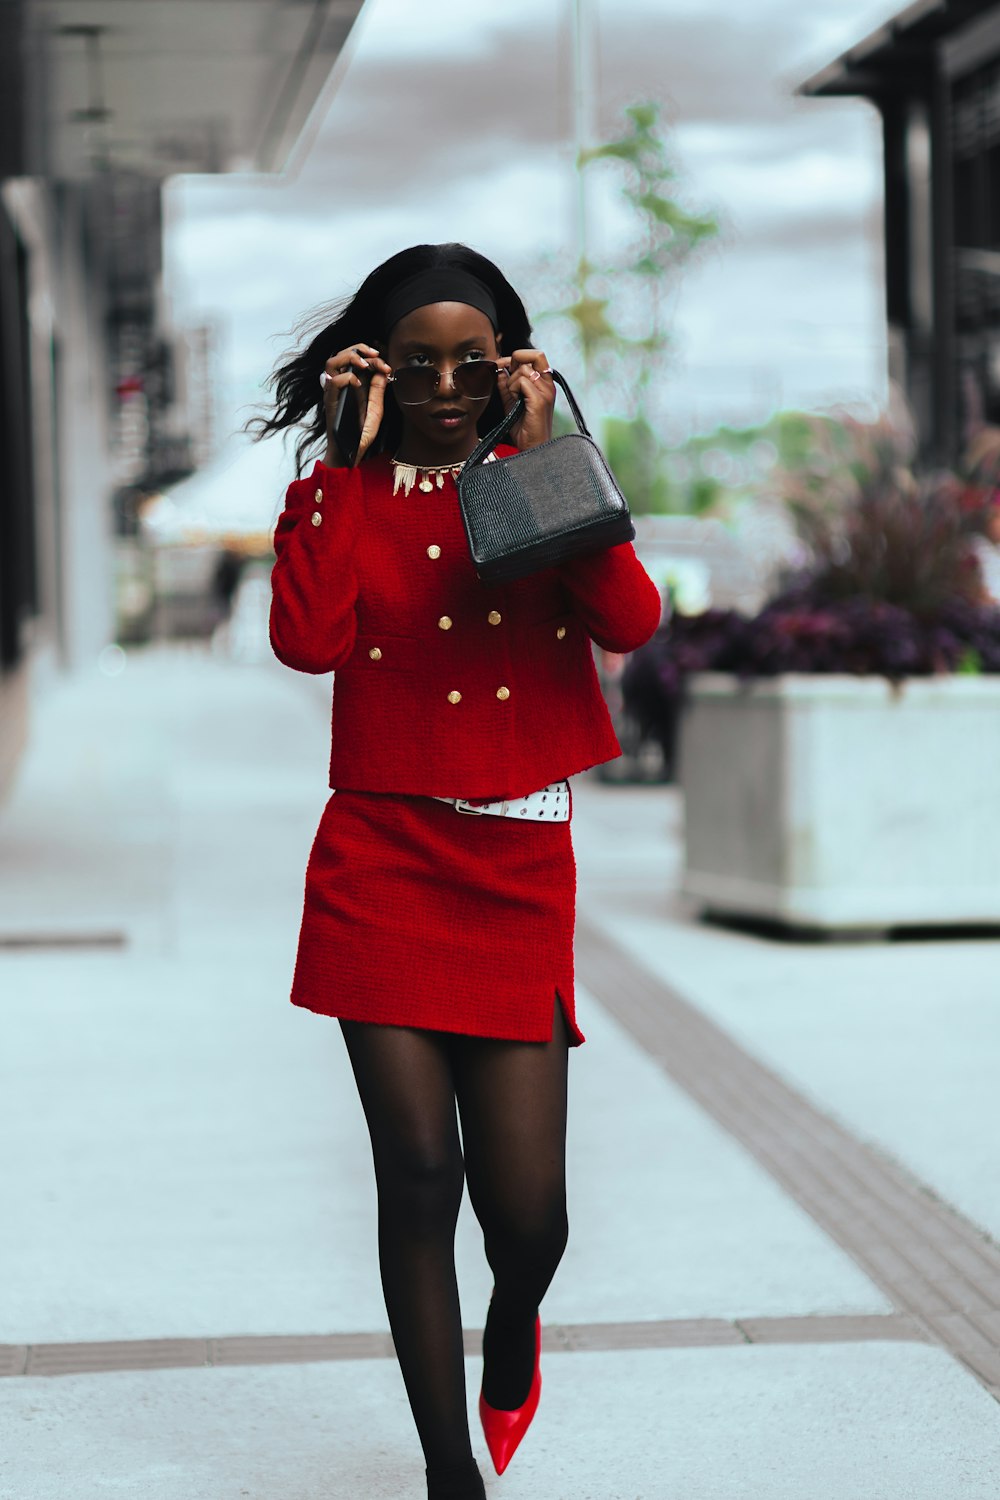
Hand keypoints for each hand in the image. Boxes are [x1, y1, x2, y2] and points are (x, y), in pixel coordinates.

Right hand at [322, 344, 390, 465]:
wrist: (352, 452)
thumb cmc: (361, 434)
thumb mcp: (376, 409)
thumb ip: (378, 390)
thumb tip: (383, 371)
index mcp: (352, 385)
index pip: (357, 358)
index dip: (372, 356)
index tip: (387, 364)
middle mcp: (341, 385)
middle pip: (342, 353)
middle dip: (360, 348)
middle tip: (376, 354)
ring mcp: (334, 392)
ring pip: (331, 362)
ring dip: (349, 357)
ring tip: (364, 364)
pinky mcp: (330, 402)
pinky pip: (332, 381)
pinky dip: (346, 377)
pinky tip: (358, 383)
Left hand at [498, 350, 554, 450]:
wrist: (530, 447)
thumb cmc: (523, 428)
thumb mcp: (511, 401)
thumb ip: (506, 384)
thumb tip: (499, 369)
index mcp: (545, 383)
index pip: (536, 355)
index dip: (518, 356)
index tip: (504, 365)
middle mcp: (548, 385)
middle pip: (535, 354)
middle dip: (516, 360)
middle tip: (507, 377)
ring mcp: (546, 392)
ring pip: (523, 369)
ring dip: (511, 382)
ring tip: (513, 397)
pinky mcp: (540, 400)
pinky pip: (521, 381)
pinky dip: (513, 389)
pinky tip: (515, 401)